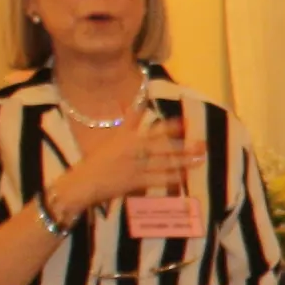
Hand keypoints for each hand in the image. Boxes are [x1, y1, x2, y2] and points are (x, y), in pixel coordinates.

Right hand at [46, 114, 201, 220]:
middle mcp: (131, 148)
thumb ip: (129, 120)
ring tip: (199, 158)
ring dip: (183, 160)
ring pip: (163, 162)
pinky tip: (183, 177)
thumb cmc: (97, 161)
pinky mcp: (134, 181)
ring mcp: (134, 165)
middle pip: (161, 145)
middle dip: (182, 144)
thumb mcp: (112, 137)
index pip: (149, 127)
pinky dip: (170, 178)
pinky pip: (156, 179)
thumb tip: (135, 102)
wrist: (83, 183)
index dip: (166, 124)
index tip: (184, 121)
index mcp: (125, 136)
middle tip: (202, 144)